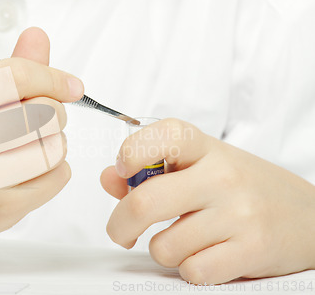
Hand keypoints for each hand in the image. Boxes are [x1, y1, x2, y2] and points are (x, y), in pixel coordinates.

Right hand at [0, 27, 83, 257]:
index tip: (71, 85)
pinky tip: (33, 167)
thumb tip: (39, 36)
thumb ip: (5, 70)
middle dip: (53, 112)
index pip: (18, 77)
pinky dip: (56, 168)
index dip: (53, 77)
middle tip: (39, 118)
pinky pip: (56, 178)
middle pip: (44, 113)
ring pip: (55, 148)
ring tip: (31, 145)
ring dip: (54, 142)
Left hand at [101, 118, 314, 283]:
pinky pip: (192, 270)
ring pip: (164, 246)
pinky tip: (205, 255)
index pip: (163, 135)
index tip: (122, 171)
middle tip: (121, 231)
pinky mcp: (252, 249)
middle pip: (145, 203)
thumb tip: (110, 180)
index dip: (131, 153)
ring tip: (183, 240)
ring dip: (163, 250)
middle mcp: (222, 176)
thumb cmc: (241, 187)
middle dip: (120, 225)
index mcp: (206, 148)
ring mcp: (239, 213)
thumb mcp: (201, 166)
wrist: (305, 215)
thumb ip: (152, 170)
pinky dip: (190, 268)